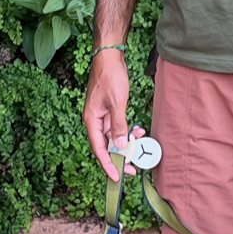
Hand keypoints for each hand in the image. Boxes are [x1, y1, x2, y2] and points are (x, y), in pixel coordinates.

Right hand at [83, 47, 134, 180]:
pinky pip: (118, 127)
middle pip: (106, 145)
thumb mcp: (117, 103)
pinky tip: (138, 131)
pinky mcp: (109, 110)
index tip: (116, 176)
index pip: (99, 148)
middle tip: (133, 167)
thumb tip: (120, 146)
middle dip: (120, 156)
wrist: (109, 57)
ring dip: (127, 142)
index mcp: (91, 120)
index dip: (107, 164)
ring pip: (114, 137)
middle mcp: (94, 120)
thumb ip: (118, 125)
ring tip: (141, 143)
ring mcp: (101, 116)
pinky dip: (128, 130)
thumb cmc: (110, 76)